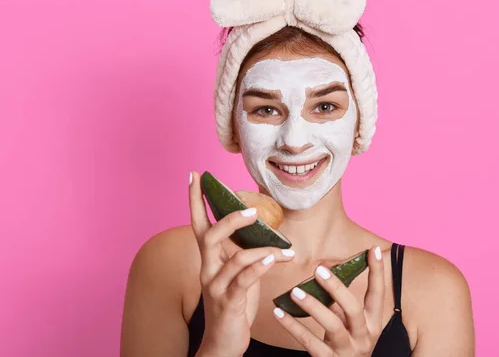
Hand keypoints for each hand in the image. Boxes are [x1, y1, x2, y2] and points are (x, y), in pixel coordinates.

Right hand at [189, 171, 294, 356]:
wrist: (223, 343)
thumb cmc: (234, 304)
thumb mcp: (239, 274)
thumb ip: (244, 251)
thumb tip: (264, 229)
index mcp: (210, 260)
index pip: (199, 224)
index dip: (195, 200)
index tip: (194, 175)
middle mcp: (208, 270)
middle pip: (210, 235)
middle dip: (230, 219)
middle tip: (253, 211)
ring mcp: (215, 287)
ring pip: (235, 258)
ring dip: (264, 250)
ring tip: (286, 250)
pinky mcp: (227, 303)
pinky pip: (243, 280)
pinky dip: (259, 267)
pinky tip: (275, 260)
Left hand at [273, 246, 384, 356]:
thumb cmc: (347, 345)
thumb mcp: (351, 325)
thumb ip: (342, 304)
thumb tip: (329, 272)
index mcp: (372, 323)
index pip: (378, 294)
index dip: (377, 272)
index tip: (373, 250)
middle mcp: (363, 336)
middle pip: (353, 309)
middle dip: (337, 287)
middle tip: (319, 269)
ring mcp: (346, 350)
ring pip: (332, 326)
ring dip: (312, 306)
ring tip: (295, 291)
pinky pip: (309, 342)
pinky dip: (293, 326)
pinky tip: (279, 313)